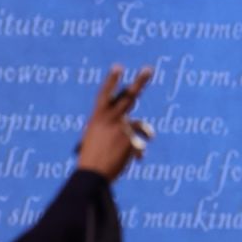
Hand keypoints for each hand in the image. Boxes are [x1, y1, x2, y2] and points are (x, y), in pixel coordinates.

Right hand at [76, 65, 153, 181]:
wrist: (92, 175)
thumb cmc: (91, 158)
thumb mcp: (95, 138)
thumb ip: (114, 129)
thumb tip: (136, 130)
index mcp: (97, 117)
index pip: (105, 94)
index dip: (112, 80)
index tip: (118, 66)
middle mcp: (111, 119)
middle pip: (129, 97)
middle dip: (140, 82)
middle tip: (149, 68)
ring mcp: (122, 128)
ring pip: (141, 126)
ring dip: (146, 130)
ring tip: (150, 134)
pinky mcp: (131, 140)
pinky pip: (140, 147)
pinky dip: (136, 155)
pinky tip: (131, 162)